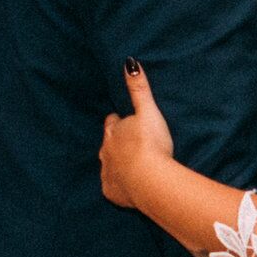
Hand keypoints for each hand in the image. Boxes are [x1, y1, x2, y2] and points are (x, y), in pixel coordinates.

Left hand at [98, 62, 178, 213]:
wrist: (151, 182)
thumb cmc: (151, 145)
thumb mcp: (148, 112)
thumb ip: (139, 89)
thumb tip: (129, 62)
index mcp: (113, 133)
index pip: (112, 123)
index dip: (118, 122)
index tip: (124, 120)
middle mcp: (105, 153)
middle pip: (108, 144)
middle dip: (116, 143)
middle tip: (129, 143)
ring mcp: (107, 174)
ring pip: (109, 165)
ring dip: (118, 164)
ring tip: (131, 165)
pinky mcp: (113, 193)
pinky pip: (113, 188)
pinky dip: (121, 186)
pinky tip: (130, 187)